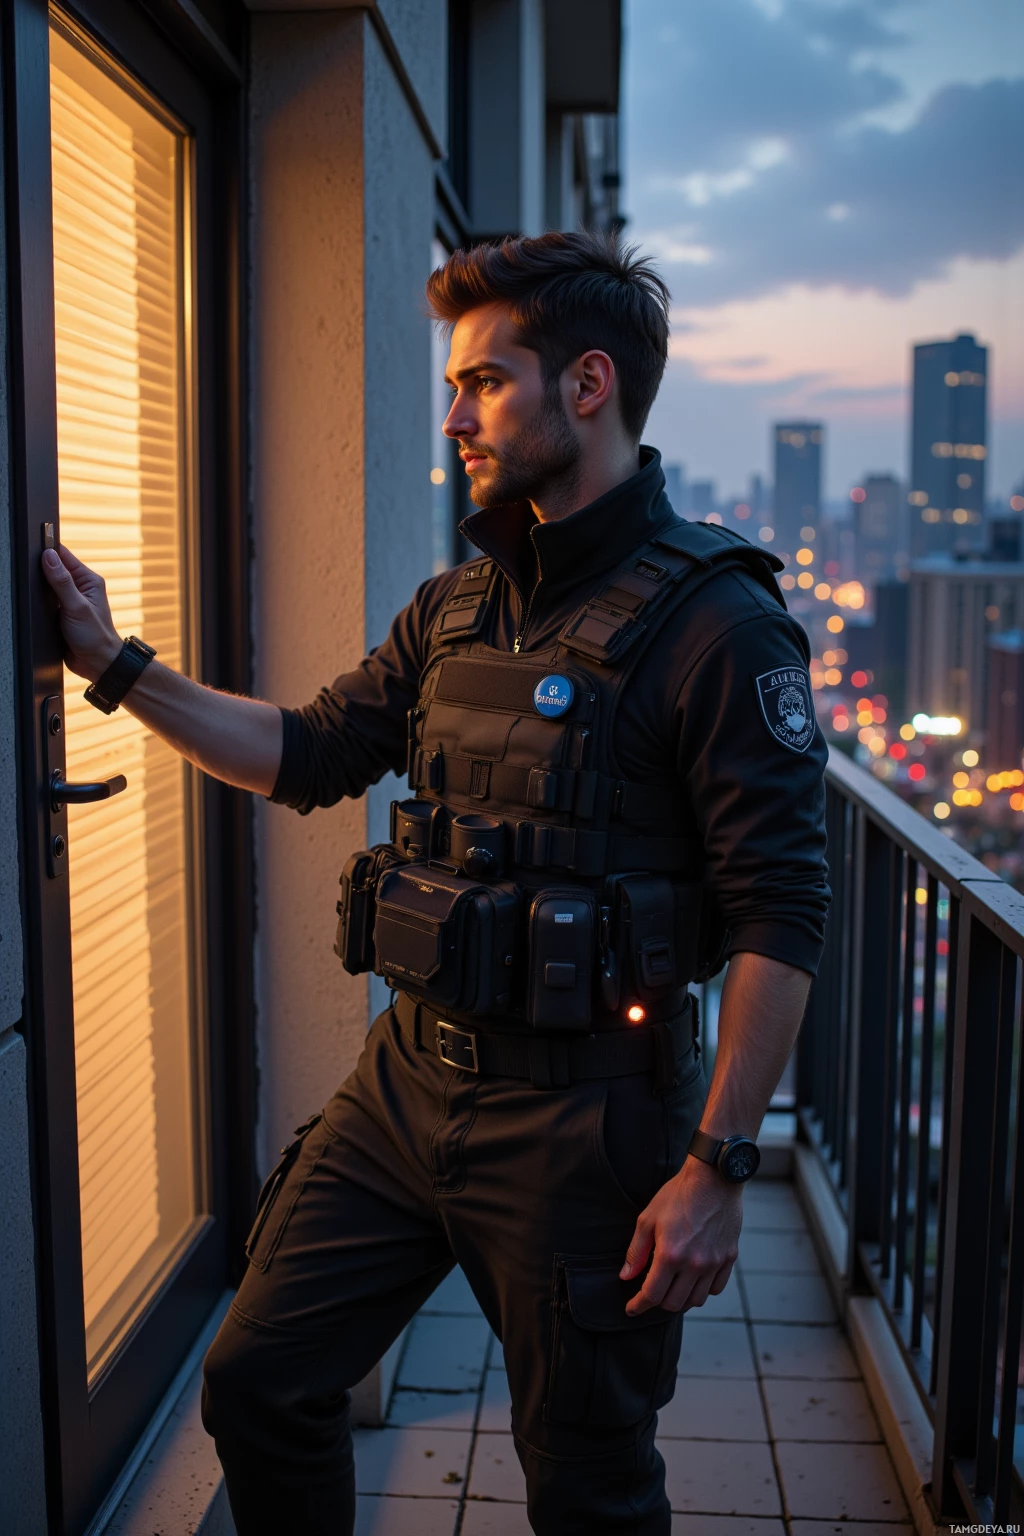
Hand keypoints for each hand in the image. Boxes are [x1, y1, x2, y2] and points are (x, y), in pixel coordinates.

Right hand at [41, 544, 121, 681]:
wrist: (97, 663)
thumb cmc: (95, 636)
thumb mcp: (77, 606)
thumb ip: (62, 581)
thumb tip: (48, 556)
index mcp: (88, 580)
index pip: (64, 555)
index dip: (48, 550)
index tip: (33, 548)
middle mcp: (79, 587)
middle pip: (53, 569)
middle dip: (40, 570)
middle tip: (29, 573)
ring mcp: (69, 600)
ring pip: (47, 585)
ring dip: (38, 587)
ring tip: (33, 590)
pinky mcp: (60, 612)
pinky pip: (45, 600)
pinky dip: (38, 601)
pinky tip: (33, 603)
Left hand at [620, 1155, 741, 1315]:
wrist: (714, 1178)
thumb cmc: (679, 1194)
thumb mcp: (648, 1218)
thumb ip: (637, 1251)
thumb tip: (626, 1276)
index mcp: (670, 1254)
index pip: (652, 1295)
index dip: (638, 1305)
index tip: (631, 1308)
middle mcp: (694, 1264)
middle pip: (674, 1303)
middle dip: (658, 1303)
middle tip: (651, 1292)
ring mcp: (714, 1263)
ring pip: (696, 1300)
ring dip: (681, 1299)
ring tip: (673, 1286)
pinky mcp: (729, 1258)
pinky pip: (716, 1288)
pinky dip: (703, 1290)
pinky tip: (694, 1278)